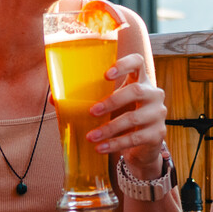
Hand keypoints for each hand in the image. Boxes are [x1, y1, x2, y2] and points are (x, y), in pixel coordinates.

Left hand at [90, 52, 167, 179]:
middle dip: (112, 101)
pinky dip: (115, 144)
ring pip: (133, 117)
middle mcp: (153, 94)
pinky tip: (101, 148)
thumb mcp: (110, 106)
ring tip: (91, 136)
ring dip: (109, 128)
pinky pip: (135, 138)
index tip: (106, 75)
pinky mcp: (158, 134)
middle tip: (92, 112)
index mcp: (141, 80)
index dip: (124, 65)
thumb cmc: (123, 118)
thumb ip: (88, 100)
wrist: (142, 147)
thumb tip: (54, 98)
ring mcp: (158, 114)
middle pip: (136, 91)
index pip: (138, 62)